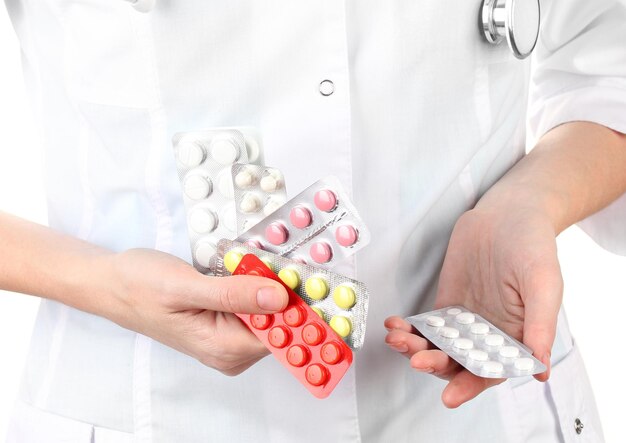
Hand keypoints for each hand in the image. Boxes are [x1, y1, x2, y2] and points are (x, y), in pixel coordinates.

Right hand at [104, 249, 287, 374]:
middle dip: (282, 290)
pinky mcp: (225, 324)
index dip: (295, 305)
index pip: (280, 335)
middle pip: (278, 325)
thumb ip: (233, 294)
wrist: (113, 283)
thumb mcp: (186, 286)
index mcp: (223, 349)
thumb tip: (279, 298)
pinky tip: (246, 267)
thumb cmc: (140, 286)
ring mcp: (228, 340)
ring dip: (268, 284)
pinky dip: (256, 284)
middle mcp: (229, 352)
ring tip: (254, 260)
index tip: (300, 274)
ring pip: (268, 313)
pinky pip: (254, 306)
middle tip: (272, 259)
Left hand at [385, 203, 561, 406]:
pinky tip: (395, 326)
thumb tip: (540, 370)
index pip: (491, 372)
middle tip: (416, 359)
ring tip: (398, 340)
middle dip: (435, 365)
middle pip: (458, 363)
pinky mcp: (446, 304)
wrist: (508, 214)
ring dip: (416, 349)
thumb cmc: (533, 246)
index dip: (470, 386)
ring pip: (438, 347)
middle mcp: (488, 335)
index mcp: (515, 338)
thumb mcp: (543, 283)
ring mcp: (465, 321)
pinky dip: (409, 330)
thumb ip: (540, 326)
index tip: (450, 396)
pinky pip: (426, 326)